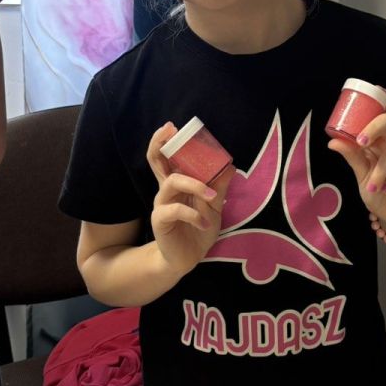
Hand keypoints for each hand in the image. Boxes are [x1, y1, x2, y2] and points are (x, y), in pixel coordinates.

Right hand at [147, 122, 233, 276]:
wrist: (187, 259)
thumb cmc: (198, 229)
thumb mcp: (214, 207)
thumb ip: (219, 188)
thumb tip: (230, 165)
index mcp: (177, 182)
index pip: (167, 157)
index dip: (166, 140)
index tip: (172, 126)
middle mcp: (166, 189)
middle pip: (155, 160)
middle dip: (160, 143)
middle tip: (170, 131)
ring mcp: (161, 204)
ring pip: (172, 182)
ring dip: (195, 185)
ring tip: (212, 197)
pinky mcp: (160, 220)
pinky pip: (176, 210)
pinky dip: (194, 215)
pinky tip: (204, 223)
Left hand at [327, 96, 385, 238]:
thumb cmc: (377, 191)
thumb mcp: (361, 175)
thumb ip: (352, 157)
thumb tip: (333, 142)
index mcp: (377, 142)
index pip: (374, 121)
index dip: (366, 119)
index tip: (354, 132)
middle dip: (373, 129)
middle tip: (361, 142)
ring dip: (380, 172)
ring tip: (374, 187)